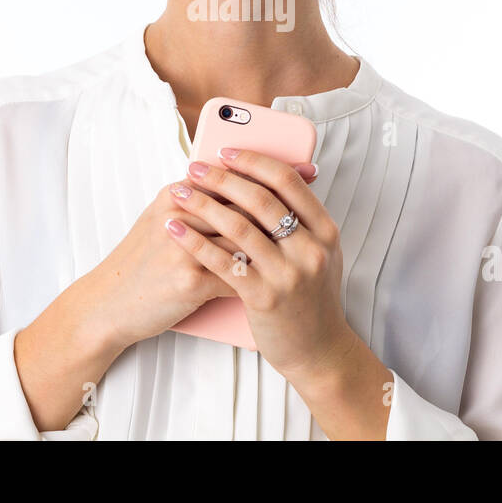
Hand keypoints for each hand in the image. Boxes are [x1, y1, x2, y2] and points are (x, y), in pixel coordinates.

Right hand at [83, 166, 317, 351]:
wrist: (108, 304)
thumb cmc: (141, 263)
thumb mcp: (162, 220)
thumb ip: (198, 203)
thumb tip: (243, 188)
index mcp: (175, 193)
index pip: (234, 174)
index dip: (273, 170)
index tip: (307, 167)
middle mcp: (180, 211)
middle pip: (246, 199)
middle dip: (288, 199)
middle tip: (319, 200)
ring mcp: (185, 244)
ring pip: (247, 235)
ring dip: (280, 240)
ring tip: (309, 241)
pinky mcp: (190, 278)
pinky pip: (237, 273)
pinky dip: (261, 274)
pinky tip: (283, 276)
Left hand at [162, 149, 353, 384]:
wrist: (318, 350)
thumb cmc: (311, 298)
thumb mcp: (319, 253)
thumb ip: (301, 220)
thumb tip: (272, 176)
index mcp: (325, 230)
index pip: (287, 181)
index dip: (254, 161)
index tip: (227, 151)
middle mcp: (311, 249)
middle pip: (260, 198)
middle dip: (222, 178)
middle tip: (196, 167)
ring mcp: (289, 274)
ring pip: (238, 226)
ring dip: (202, 204)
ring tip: (178, 192)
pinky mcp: (265, 297)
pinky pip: (223, 261)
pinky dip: (195, 241)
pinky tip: (176, 229)